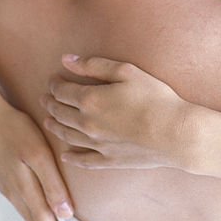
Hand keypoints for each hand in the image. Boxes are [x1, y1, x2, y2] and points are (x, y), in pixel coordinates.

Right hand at [0, 94, 84, 220]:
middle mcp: (14, 196)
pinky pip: (26, 206)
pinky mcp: (5, 181)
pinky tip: (52, 205)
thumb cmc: (14, 130)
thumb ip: (51, 184)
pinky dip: (42, 213)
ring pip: (32, 218)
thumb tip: (66, 215)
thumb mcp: (38, 154)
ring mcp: (8, 189)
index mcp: (23, 192)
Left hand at [43, 55, 193, 169]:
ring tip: (49, 121)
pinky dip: (71, 157)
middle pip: (60, 113)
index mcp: (90, 100)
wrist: (175, 133)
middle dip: (50, 104)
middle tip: (45, 99)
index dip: (55, 84)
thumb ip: (94, 65)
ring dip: (55, 127)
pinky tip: (66, 155)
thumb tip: (66, 60)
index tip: (53, 80)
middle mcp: (87, 124)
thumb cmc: (155, 98)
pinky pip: (83, 160)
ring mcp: (97, 144)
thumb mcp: (127, 72)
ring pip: (67, 135)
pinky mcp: (108, 159)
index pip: (62, 90)